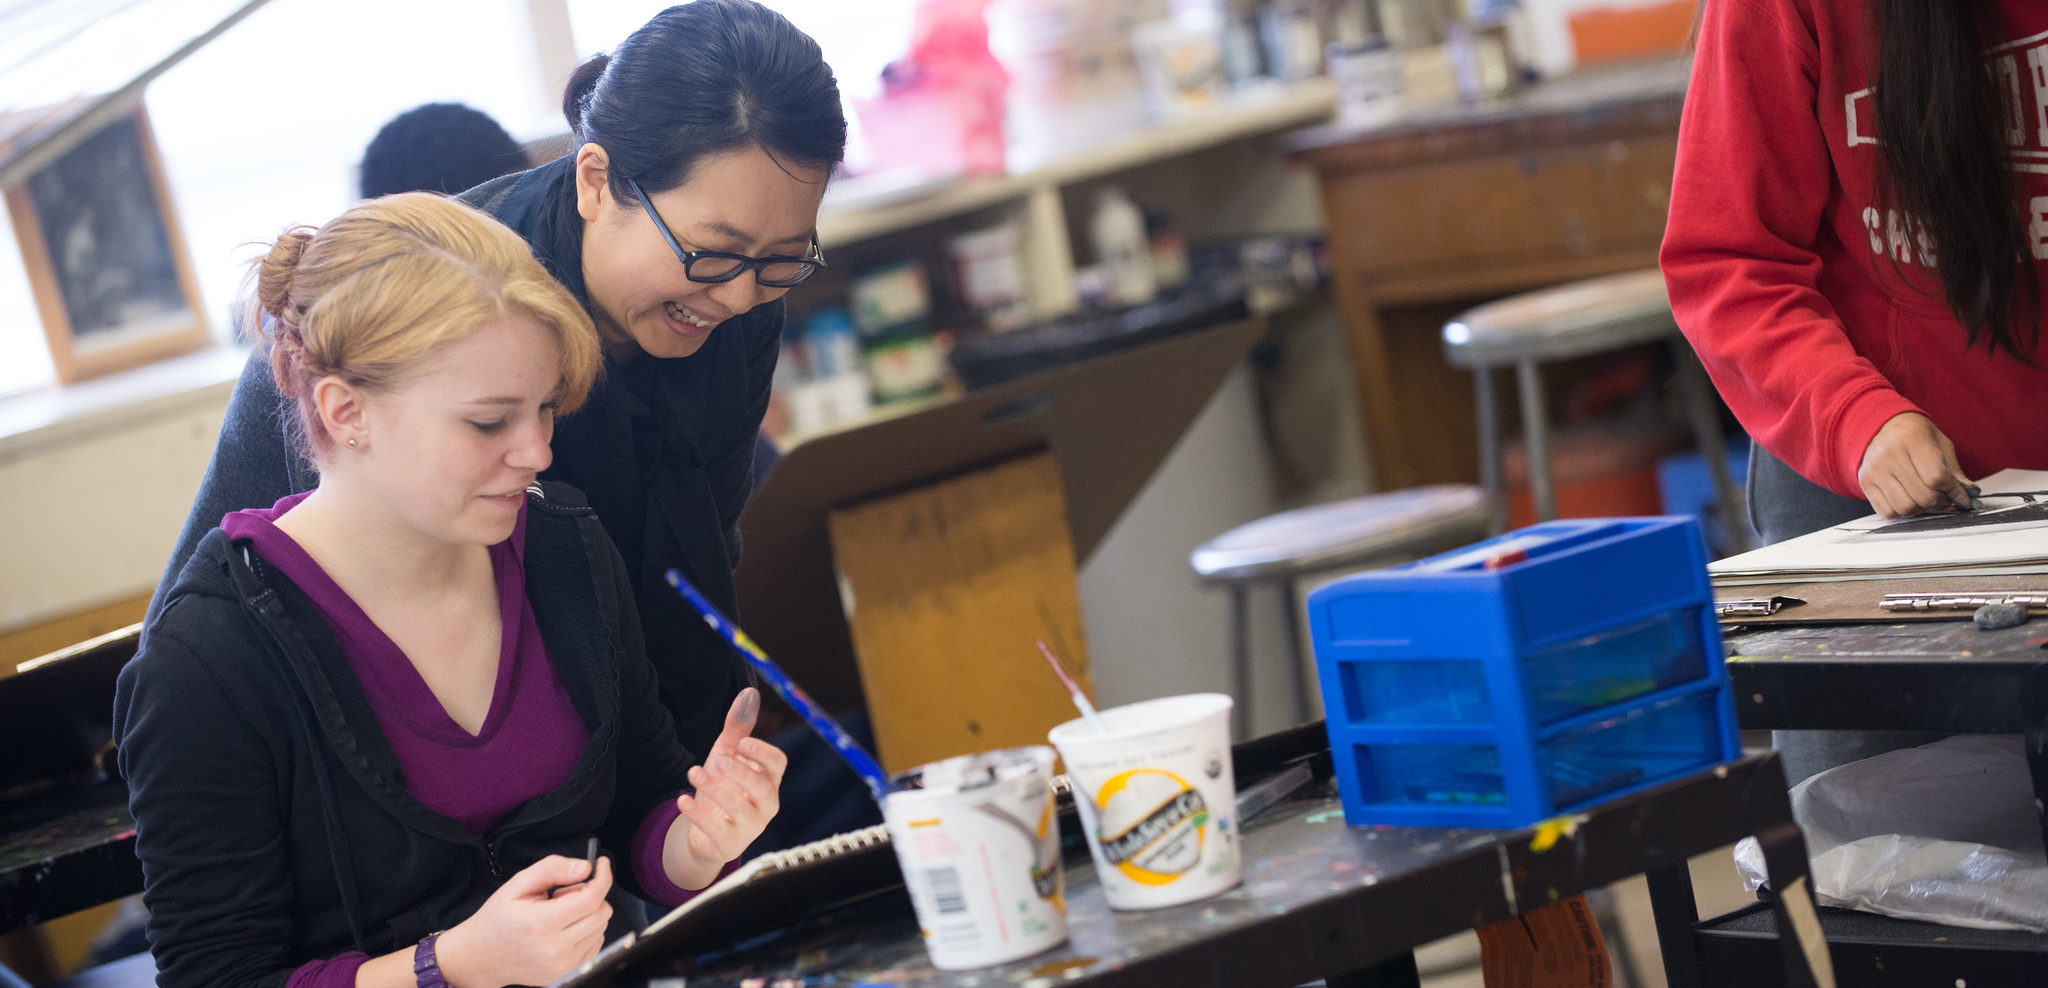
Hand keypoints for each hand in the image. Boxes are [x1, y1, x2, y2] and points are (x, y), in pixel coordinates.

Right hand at [437, 853, 612, 987]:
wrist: (480, 957)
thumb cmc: (497, 919)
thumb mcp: (517, 884)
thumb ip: (552, 869)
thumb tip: (584, 867)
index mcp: (542, 924)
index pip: (591, 898)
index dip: (602, 877)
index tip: (601, 864)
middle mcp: (556, 949)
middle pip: (601, 912)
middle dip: (589, 894)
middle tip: (563, 894)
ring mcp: (563, 965)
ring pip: (601, 928)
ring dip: (588, 913)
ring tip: (558, 913)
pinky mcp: (568, 972)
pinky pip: (596, 944)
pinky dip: (587, 930)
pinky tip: (564, 928)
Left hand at [664, 688, 787, 888]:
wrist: (706, 832)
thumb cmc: (723, 787)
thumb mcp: (727, 756)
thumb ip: (737, 729)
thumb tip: (749, 693)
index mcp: (769, 779)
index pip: (777, 764)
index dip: (762, 753)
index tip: (743, 743)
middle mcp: (766, 803)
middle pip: (763, 788)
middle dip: (741, 773)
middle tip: (718, 760)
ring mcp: (750, 827)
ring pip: (739, 808)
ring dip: (714, 789)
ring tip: (693, 773)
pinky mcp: (730, 844)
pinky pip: (717, 830)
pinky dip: (699, 814)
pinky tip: (682, 800)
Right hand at [1857, 412, 1971, 517]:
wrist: (1879, 427)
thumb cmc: (1913, 434)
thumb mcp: (1939, 442)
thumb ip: (1953, 469)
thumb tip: (1969, 493)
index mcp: (1912, 438)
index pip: (1937, 477)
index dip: (1955, 492)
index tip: (1964, 499)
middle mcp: (1890, 454)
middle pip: (1923, 496)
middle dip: (1942, 503)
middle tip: (1947, 500)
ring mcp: (1875, 470)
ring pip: (1906, 508)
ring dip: (1923, 510)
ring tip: (1928, 501)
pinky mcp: (1865, 482)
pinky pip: (1887, 512)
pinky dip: (1903, 514)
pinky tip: (1909, 501)